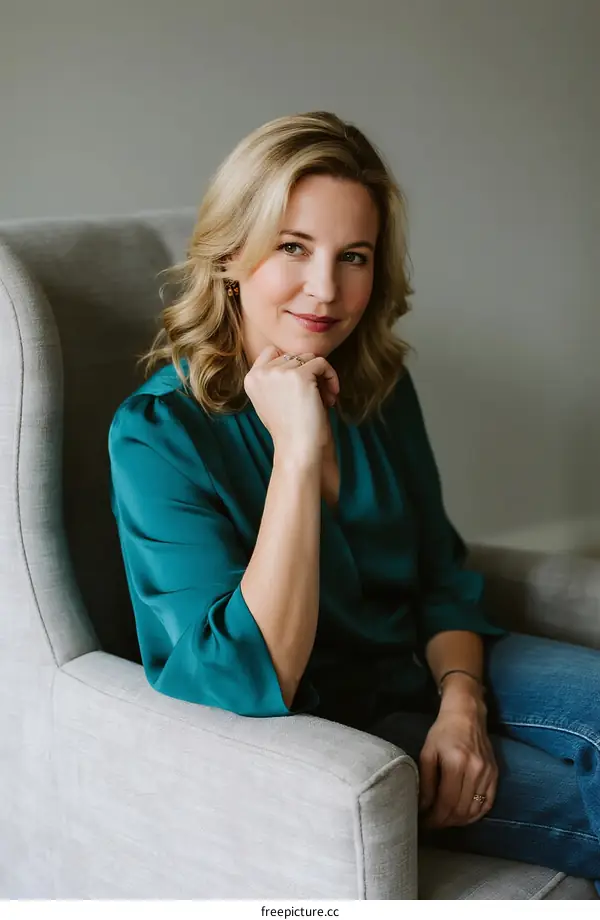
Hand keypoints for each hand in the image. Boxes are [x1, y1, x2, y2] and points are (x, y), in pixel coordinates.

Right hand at [244, 346, 339, 461]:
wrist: (297, 449)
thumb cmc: (289, 429)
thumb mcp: (271, 400)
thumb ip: (275, 378)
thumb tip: (298, 358)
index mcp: (251, 379)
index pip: (272, 352)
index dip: (291, 365)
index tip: (301, 385)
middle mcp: (261, 373)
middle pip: (293, 356)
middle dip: (308, 374)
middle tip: (317, 397)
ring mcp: (279, 372)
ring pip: (308, 358)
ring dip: (320, 377)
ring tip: (323, 399)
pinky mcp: (300, 375)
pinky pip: (322, 363)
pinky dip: (331, 377)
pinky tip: (331, 397)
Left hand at [419, 687, 497, 828]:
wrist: (467, 714)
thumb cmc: (443, 732)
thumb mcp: (427, 752)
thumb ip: (426, 781)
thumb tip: (423, 807)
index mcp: (456, 763)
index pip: (446, 803)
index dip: (435, 818)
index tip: (424, 822)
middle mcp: (475, 771)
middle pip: (461, 810)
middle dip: (445, 822)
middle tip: (433, 824)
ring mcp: (488, 774)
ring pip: (474, 810)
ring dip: (459, 821)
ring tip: (445, 820)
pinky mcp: (495, 775)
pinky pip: (488, 803)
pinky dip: (475, 814)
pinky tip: (464, 816)